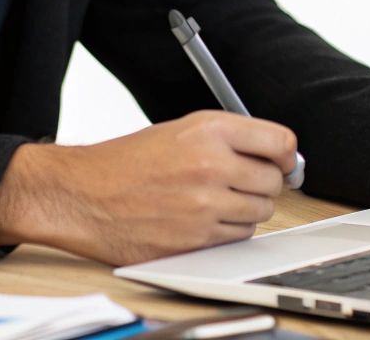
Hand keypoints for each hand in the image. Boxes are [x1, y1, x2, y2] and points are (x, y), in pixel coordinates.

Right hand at [0, 109, 295, 265]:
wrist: (83, 195)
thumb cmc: (128, 162)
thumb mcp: (180, 130)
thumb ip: (232, 139)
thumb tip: (281, 155)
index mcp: (209, 130)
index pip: (281, 141)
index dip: (287, 155)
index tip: (285, 162)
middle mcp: (211, 165)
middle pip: (274, 181)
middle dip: (263, 183)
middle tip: (240, 182)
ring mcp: (204, 205)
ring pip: (261, 212)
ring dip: (246, 209)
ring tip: (213, 200)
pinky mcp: (195, 239)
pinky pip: (238, 237)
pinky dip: (228, 231)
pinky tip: (202, 219)